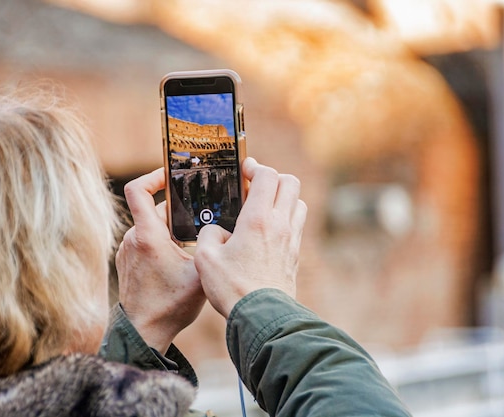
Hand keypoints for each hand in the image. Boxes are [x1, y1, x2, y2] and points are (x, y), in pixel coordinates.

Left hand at [116, 168, 205, 353]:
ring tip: (194, 240)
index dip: (154, 175)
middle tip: (202, 215)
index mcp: (148, 236)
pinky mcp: (127, 260)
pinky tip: (180, 256)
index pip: (138, 189)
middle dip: (179, 211)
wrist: (144, 332)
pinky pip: (145, 240)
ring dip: (171, 228)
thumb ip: (212, 249)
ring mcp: (128, 250)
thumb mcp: (200, 275)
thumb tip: (225, 230)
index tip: (172, 175)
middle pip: (154, 209)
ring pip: (152, 226)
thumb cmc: (170, 306)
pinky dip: (162, 241)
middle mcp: (133, 238)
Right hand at [194, 158, 307, 317]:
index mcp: (258, 219)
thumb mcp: (206, 258)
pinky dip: (286, 218)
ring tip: (262, 207)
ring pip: (298, 202)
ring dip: (283, 197)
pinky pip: (297, 224)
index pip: (268, 176)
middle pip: (290, 182)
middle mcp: (281, 224)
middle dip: (273, 177)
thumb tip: (217, 231)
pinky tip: (267, 231)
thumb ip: (208, 235)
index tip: (244, 170)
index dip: (255, 167)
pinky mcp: (295, 255)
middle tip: (254, 185)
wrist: (262, 317)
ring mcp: (292, 239)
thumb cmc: (233, 288)